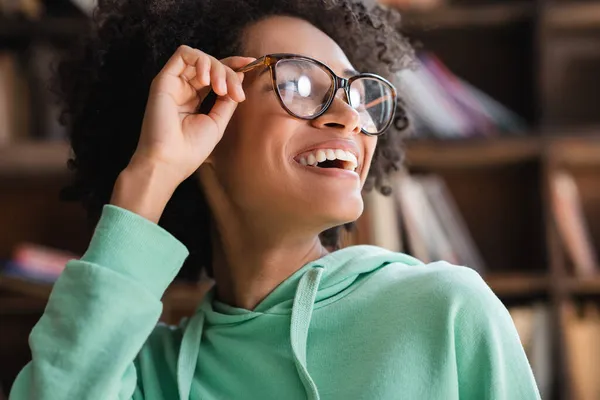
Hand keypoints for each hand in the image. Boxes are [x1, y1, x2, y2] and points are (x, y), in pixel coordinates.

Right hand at [111, 46, 254, 222]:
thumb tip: (239, 75)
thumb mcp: (218, 121)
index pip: (216, 75)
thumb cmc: (191, 148)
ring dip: (217, 67)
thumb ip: (227, 99)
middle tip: (236, 93)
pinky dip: (200, 61)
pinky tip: (206, 80)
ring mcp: (174, 83)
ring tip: (221, 89)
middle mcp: (184, 89)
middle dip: (229, 73)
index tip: (252, 63)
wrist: (170, 160)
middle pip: (212, 65)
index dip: (234, 66)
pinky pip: (183, 54)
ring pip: (200, 58)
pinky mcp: (164, 79)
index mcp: (196, 99)